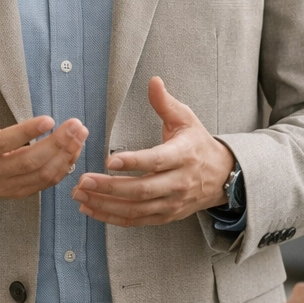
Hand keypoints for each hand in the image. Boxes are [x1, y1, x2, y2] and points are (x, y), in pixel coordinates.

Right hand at [0, 72, 87, 200]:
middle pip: (27, 162)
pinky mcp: (14, 191)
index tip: (49, 119)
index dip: (27, 132)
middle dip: (56, 144)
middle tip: (76, 126)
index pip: (3, 143)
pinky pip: (42, 184)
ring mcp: (3, 185)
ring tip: (79, 136)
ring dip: (64, 156)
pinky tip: (72, 151)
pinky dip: (61, 169)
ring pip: (39, 175)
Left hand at [71, 77, 234, 226]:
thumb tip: (153, 81)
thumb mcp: (186, 119)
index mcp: (183, 156)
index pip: (156, 161)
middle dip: (110, 187)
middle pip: (142, 190)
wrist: (223, 176)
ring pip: (136, 209)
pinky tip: (92, 209)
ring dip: (106, 205)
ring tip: (80, 195)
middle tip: (84, 180)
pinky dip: (112, 218)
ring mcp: (172, 203)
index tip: (109, 160)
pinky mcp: (165, 216)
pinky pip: (136, 221)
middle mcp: (178, 183)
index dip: (133, 162)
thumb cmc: (198, 144)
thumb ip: (165, 103)